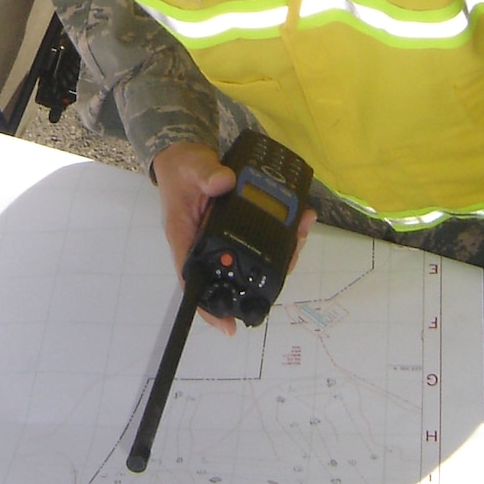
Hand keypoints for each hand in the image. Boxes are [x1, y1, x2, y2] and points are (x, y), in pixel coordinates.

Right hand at [151, 141, 316, 334]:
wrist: (186, 156)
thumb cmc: (182, 169)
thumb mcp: (192, 168)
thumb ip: (206, 175)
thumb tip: (224, 182)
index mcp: (187, 239)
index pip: (194, 281)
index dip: (210, 308)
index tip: (229, 327)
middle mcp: (208, 245)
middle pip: (233, 274)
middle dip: (263, 274)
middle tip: (289, 259)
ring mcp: (225, 237)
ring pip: (253, 258)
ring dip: (281, 252)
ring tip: (300, 233)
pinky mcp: (239, 226)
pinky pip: (262, 237)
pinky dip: (283, 233)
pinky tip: (300, 219)